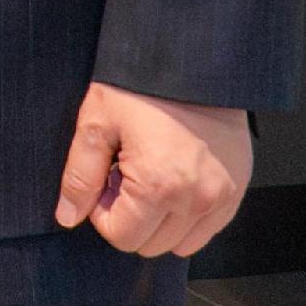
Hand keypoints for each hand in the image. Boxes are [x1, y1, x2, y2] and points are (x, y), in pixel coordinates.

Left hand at [54, 83, 253, 256]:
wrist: (193, 60)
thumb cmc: (142, 86)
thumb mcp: (98, 122)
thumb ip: (80, 176)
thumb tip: (68, 217)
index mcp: (159, 185)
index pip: (121, 236)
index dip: (104, 211)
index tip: (108, 178)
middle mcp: (196, 199)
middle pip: (149, 245)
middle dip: (131, 216)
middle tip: (128, 173)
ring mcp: (221, 197)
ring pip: (178, 244)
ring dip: (160, 219)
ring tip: (153, 174)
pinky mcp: (237, 190)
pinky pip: (207, 230)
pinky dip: (187, 216)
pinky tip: (176, 179)